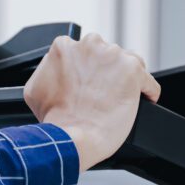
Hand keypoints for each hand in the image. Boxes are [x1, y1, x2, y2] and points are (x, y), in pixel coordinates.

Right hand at [23, 33, 160, 171]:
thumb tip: (56, 72)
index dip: (87, 69)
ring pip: (129, 63)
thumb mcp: (35, 89)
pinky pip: (148, 82)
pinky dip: (147, 92)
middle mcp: (91, 45)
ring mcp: (114, 57)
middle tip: (102, 94)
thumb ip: (48, 71)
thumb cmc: (55, 120)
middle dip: (107, 71)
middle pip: (107, 54)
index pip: (84, 51)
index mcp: (66, 46)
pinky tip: (143, 102)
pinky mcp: (134, 73)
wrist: (71, 138)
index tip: (88, 83)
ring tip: (120, 99)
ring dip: (125, 79)